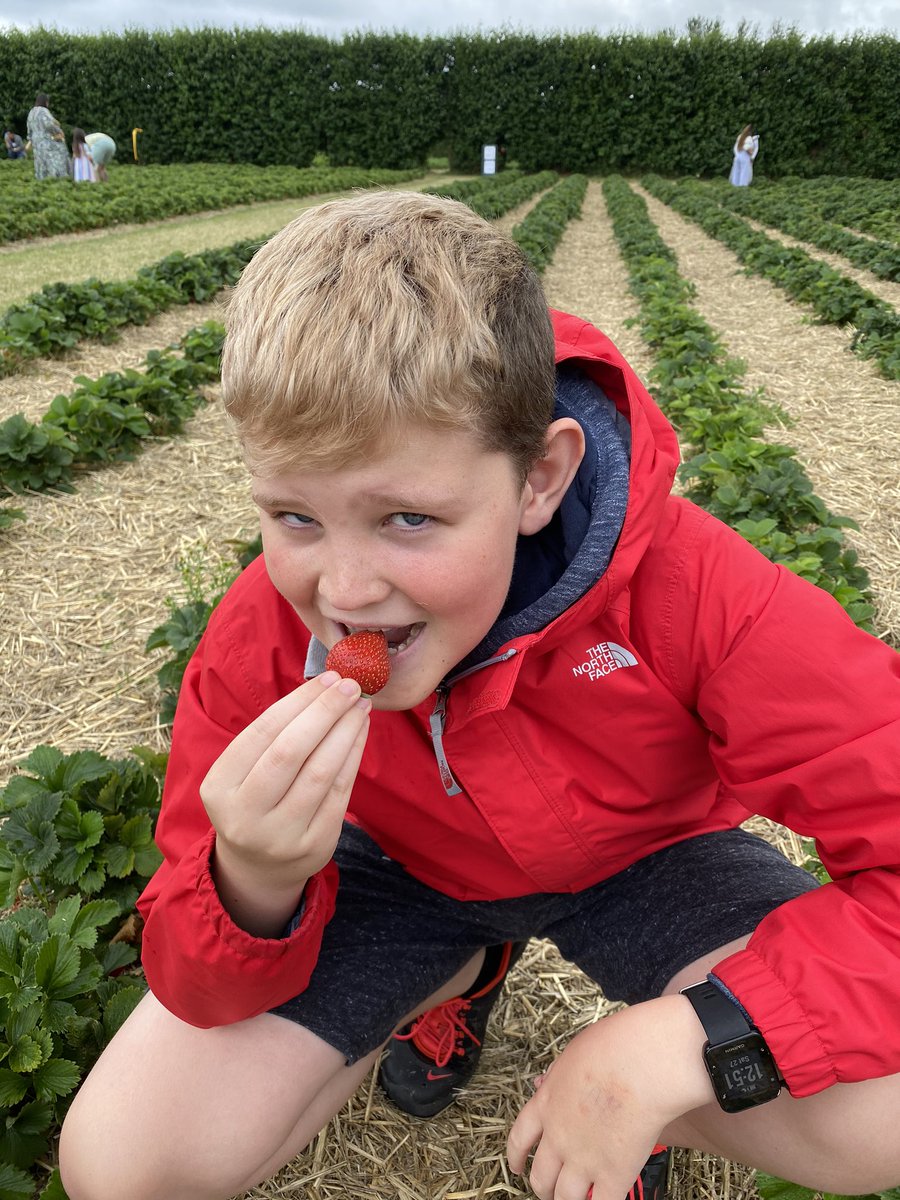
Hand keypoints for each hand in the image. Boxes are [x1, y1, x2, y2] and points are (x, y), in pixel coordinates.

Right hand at [201, 670, 370, 934]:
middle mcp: (245, 814)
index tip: (328, 678)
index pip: (262, 733)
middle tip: (351, 685)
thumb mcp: (242, 774)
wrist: (258, 868)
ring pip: (320, 772)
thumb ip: (272, 737)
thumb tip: (324, 689)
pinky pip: (339, 793)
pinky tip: (359, 734)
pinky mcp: (314, 846)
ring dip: (345, 732)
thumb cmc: (254, 801)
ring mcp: (281, 835)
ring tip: (360, 706)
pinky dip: (352, 757)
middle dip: (325, 712)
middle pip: (290, 752)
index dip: (299, 702)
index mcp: (219, 788)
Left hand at [507, 996, 711, 1199]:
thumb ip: (559, 1077)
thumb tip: (548, 1082)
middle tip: (550, 1189)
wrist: (640, 1063)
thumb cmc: (613, 1047)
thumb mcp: (572, 1054)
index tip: (517, 1167)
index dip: (515, 1157)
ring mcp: (583, 1158)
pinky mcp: (613, 1173)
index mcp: (546, 1103)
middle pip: (540, 1176)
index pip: (519, 1139)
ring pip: (564, 1197)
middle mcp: (558, 1136)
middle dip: (543, 1187)